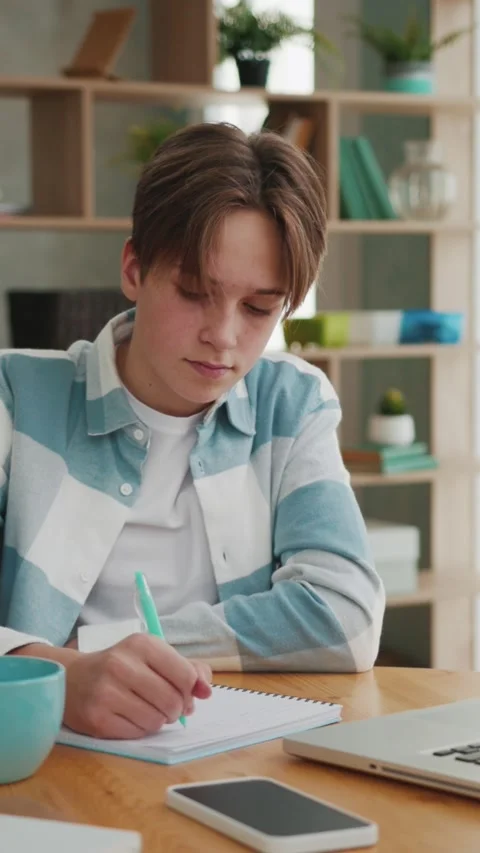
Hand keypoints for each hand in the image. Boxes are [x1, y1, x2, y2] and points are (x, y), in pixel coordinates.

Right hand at [63, 634, 211, 738]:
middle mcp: (122, 664)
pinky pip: (137, 733)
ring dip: (158, 720)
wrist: (73, 679)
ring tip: (146, 709)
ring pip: (157, 720)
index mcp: (142, 644)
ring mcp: (106, 692)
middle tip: (167, 706)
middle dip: (176, 709)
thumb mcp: (154, 656)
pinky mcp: (97, 718)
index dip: (191, 691)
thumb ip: (188, 669)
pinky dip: (140, 729)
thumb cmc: (123, 667)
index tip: (185, 693)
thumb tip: (206, 691)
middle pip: (173, 701)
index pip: (186, 676)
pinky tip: (128, 716)